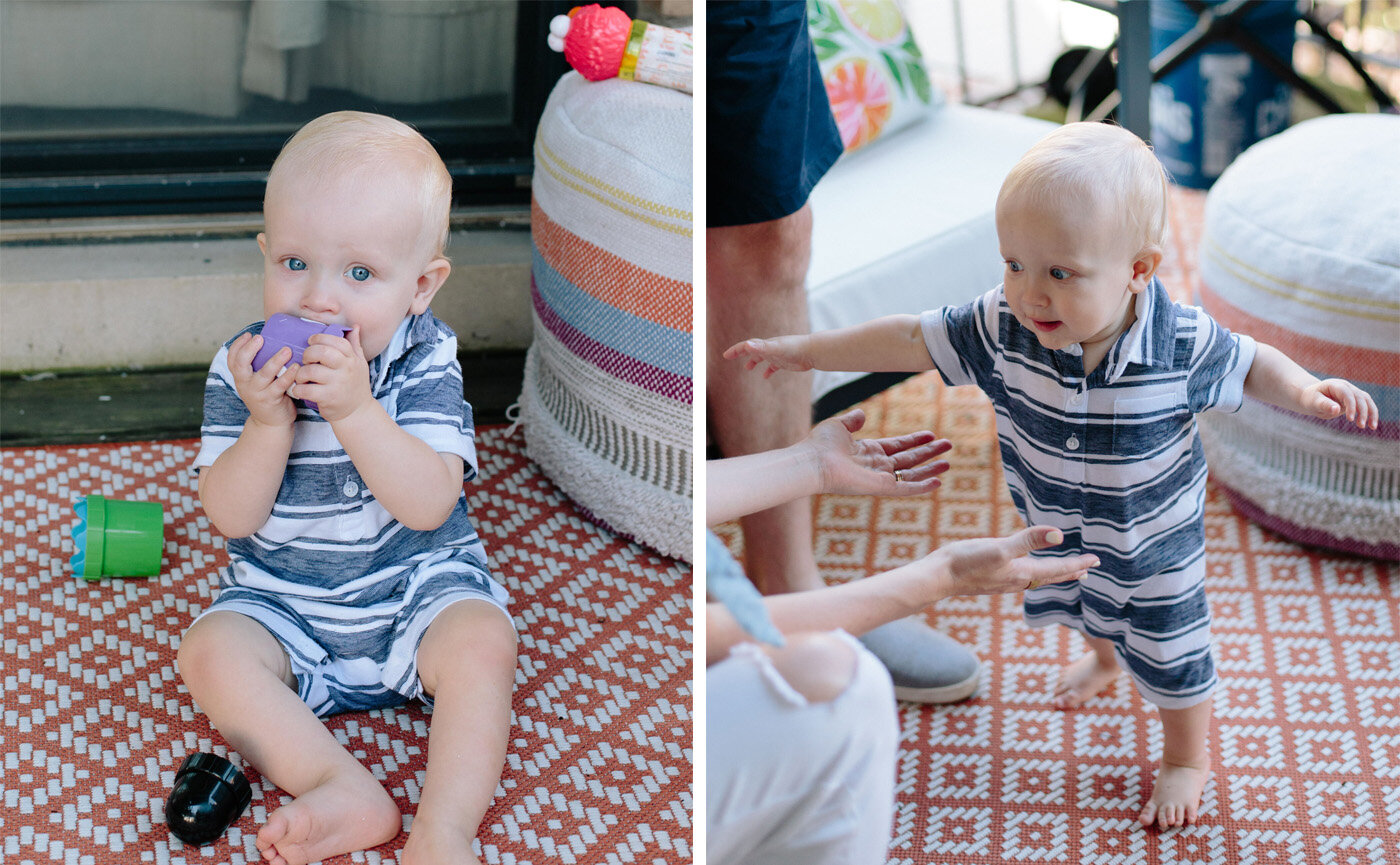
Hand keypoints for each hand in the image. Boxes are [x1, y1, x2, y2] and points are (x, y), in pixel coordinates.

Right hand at [228, 332, 298, 427]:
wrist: (270, 424)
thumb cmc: (267, 396)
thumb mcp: (256, 382)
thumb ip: (258, 366)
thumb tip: (272, 340)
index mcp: (240, 377)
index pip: (232, 359)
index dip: (238, 345)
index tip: (248, 335)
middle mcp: (245, 384)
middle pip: (241, 364)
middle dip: (249, 349)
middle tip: (260, 338)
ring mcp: (257, 393)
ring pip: (264, 374)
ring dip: (276, 360)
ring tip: (287, 350)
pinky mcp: (271, 400)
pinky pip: (280, 385)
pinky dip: (289, 375)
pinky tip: (297, 367)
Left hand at [293, 326, 372, 422]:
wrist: (357, 412)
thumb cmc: (356, 386)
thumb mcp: (360, 364)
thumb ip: (355, 345)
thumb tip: (355, 326)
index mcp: (352, 359)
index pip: (336, 340)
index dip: (319, 338)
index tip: (311, 342)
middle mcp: (346, 369)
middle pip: (322, 351)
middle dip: (308, 353)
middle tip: (306, 359)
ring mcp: (337, 384)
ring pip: (310, 371)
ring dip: (300, 373)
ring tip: (301, 377)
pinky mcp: (328, 398)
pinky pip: (306, 389)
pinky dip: (298, 389)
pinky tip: (300, 389)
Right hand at [723, 335, 812, 377]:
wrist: (812, 351)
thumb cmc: (795, 348)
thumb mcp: (776, 349)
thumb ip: (762, 348)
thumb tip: (747, 346)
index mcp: (766, 345)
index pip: (747, 346)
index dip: (735, 350)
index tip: (725, 356)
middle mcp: (770, 348)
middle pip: (752, 349)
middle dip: (741, 353)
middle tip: (730, 357)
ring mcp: (777, 355)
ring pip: (763, 357)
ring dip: (754, 361)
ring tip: (748, 368)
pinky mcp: (785, 362)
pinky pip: (774, 366)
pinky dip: (769, 370)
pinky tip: (766, 377)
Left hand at [803, 409, 950, 496]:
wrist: (814, 461)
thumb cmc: (820, 444)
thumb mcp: (838, 426)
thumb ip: (852, 421)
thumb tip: (862, 413)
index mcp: (867, 451)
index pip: (897, 446)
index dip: (914, 440)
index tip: (930, 434)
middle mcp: (875, 466)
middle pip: (908, 459)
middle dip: (928, 452)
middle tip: (947, 445)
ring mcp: (879, 477)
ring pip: (911, 474)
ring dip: (930, 468)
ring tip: (948, 462)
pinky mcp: (880, 487)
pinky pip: (905, 488)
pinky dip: (921, 486)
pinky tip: (937, 482)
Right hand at [938, 527, 1098, 596]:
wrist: (938, 578)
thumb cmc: (966, 561)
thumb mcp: (999, 547)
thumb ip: (1028, 540)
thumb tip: (1059, 535)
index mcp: (1022, 573)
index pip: (1058, 569)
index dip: (1078, 564)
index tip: (1096, 560)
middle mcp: (1016, 580)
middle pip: (1050, 577)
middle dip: (1070, 572)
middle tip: (1088, 570)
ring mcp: (1003, 582)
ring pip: (1037, 578)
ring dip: (1053, 574)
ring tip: (1064, 572)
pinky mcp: (991, 580)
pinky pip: (1022, 577)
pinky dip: (1035, 573)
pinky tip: (1026, 570)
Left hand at [1300, 378, 1378, 428]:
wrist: (1312, 397)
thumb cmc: (1311, 399)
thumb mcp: (1313, 402)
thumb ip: (1324, 405)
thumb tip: (1336, 410)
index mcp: (1335, 385)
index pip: (1347, 393)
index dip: (1351, 405)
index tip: (1350, 419)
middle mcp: (1346, 386)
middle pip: (1360, 397)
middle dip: (1363, 411)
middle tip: (1361, 426)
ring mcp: (1352, 392)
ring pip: (1367, 400)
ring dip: (1371, 413)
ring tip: (1372, 427)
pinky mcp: (1355, 399)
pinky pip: (1367, 405)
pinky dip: (1371, 414)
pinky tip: (1372, 425)